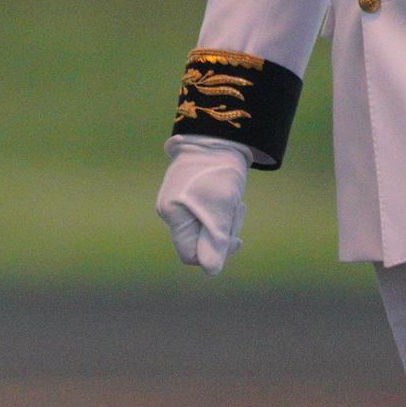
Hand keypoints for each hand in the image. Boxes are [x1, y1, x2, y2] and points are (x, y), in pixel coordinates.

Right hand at [154, 137, 249, 273]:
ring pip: (203, 227)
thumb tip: (211, 271)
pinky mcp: (185, 194)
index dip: (214, 252)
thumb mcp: (222, 208)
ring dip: (223, 220)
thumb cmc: (219, 171)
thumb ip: (215, 240)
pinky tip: (228, 196)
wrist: (219, 135)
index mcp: (172, 215)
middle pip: (198, 241)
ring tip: (235, 200)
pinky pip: (204, 214)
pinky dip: (219, 210)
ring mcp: (175, 202)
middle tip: (237, 210)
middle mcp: (168, 211)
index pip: (190, 254)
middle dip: (222, 232)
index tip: (235, 239)